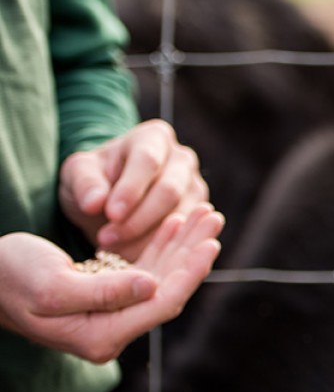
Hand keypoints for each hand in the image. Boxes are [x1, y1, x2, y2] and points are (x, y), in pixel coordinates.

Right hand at [0, 205, 222, 362]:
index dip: (189, 273)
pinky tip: (176, 222)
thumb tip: (153, 286)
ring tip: (205, 213)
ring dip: (183, 244)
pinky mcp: (108, 295)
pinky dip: (161, 245)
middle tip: (214, 216)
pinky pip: (145, 270)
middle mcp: (112, 330)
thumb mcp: (54, 286)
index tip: (210, 243)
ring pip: (162, 276)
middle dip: (193, 252)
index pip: (160, 305)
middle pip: (168, 289)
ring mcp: (112, 313)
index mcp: (101, 336)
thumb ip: (106, 292)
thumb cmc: (11, 279)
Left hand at [59, 119, 208, 257]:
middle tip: (106, 239)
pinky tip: (127, 253)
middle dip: (138, 219)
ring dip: (144, 238)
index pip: (148, 161)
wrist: (110, 195)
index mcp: (154, 137)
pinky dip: (154, 248)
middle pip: (170, 190)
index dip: (131, 189)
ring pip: (179, 215)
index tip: (111, 214)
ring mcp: (194, 186)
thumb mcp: (78, 173)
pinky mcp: (197, 213)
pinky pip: (183, 234)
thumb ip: (85, 183)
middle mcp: (181, 159)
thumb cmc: (95, 178)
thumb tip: (95, 203)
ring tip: (112, 249)